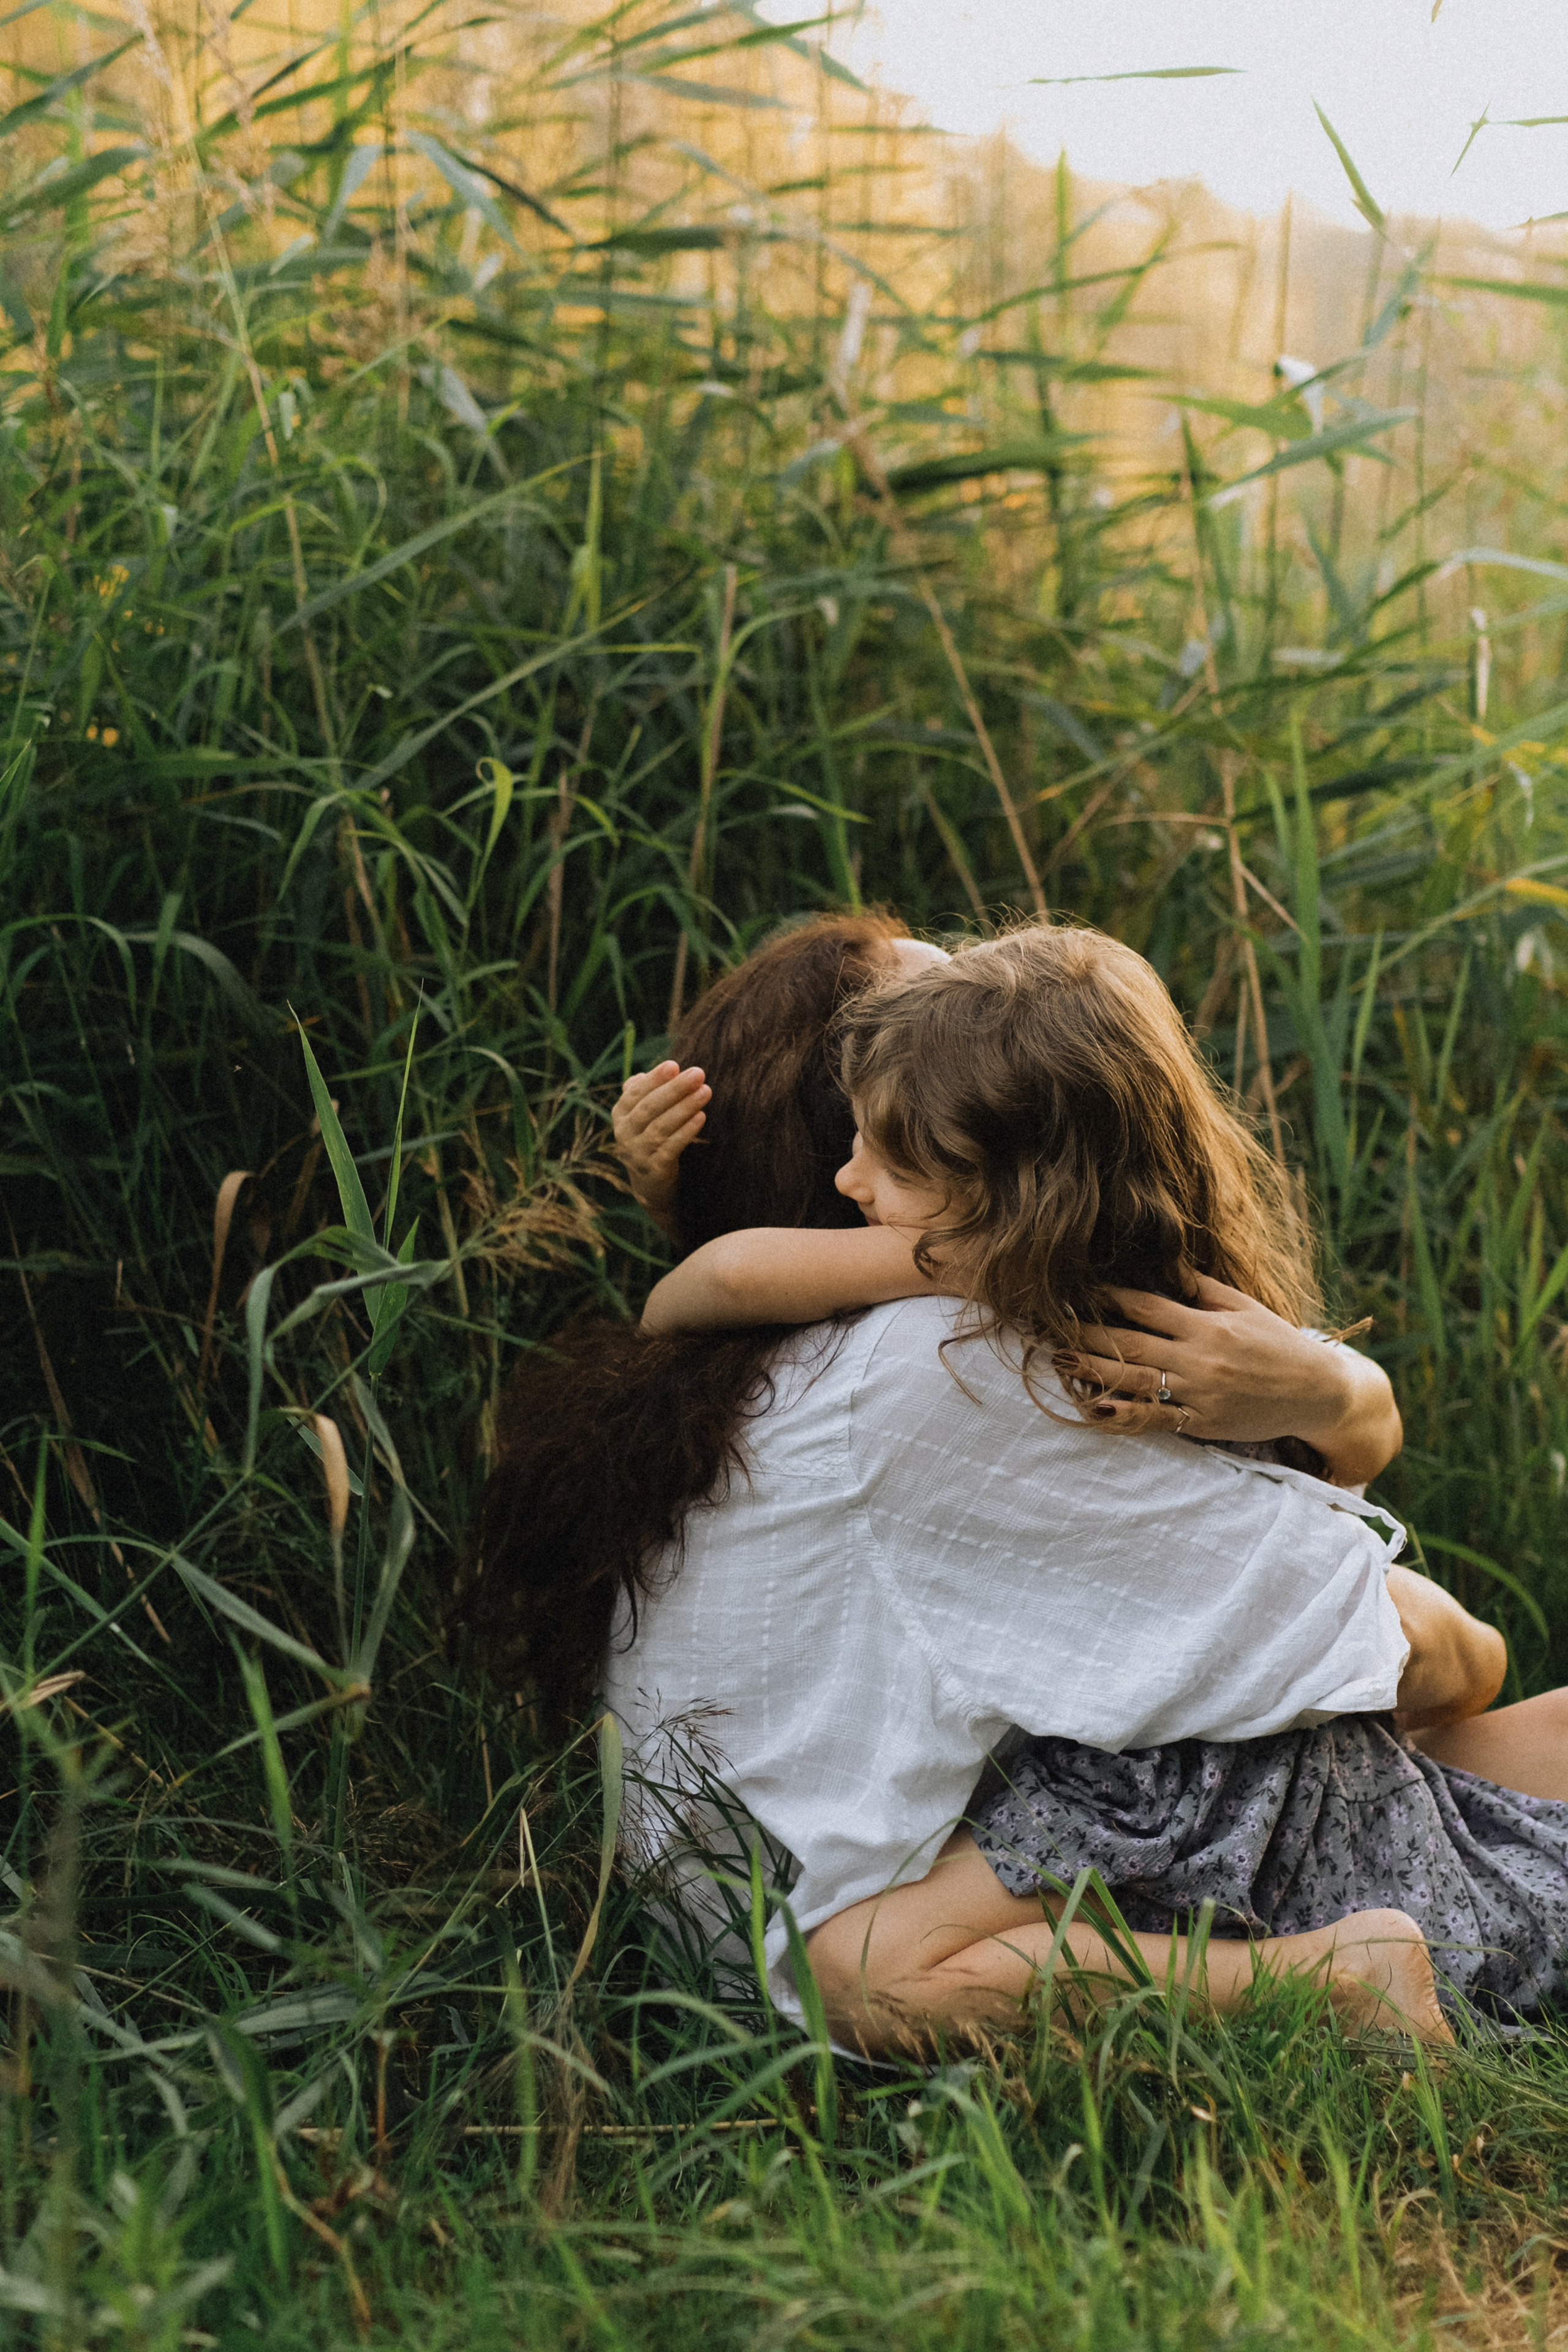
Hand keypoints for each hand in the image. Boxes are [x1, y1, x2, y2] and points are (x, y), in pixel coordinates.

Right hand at [611, 1061, 709, 1238]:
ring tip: (706, 1091)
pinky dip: (686, 1132)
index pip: (635, 1092)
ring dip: (685, 1107)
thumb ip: (650, 1091)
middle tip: (699, 1073)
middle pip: (649, 1107)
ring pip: (661, 1127)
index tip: (674, 1064)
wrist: (651, 1185)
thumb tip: (669, 1068)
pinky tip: (701, 1117)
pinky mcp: (654, 1170)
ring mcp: (637, 1153)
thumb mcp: (643, 1115)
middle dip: (675, 1089)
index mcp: (621, 1115)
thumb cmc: (651, 1139)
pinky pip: (671, 1148)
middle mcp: (624, 1133)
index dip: (654, 1078)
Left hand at [1056, 1272, 1401, 1486]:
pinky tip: (1096, 1409)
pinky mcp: (1203, 1423)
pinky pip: (1157, 1420)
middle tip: (1044, 1326)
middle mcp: (1199, 1357)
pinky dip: (1125, 1415)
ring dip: (1093, 1370)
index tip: (1072, 1290)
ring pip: (1136, 1381)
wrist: (1317, 1392)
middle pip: (1130, 1342)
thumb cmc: (1278, 1343)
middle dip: (1085, 1333)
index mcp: (1207, 1324)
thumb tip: (1167, 1265)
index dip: (1106, 1297)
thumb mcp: (1244, 1307)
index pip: (1146, 1306)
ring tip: (1057, 1361)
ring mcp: (1200, 1392)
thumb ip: (1203, 1289)